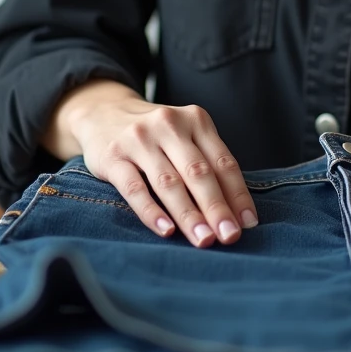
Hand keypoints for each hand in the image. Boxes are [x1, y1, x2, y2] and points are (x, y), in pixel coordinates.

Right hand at [46, 80, 257, 248]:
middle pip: (199, 172)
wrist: (101, 111)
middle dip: (217, 208)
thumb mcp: (184, 136)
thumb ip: (207, 164)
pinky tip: (166, 230)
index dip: (238, 194)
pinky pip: (135, 188)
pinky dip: (152, 212)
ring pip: (169, 182)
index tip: (248, 223)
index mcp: (196, 120)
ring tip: (204, 240)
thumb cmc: (155, 135)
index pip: (223, 162)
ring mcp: (139, 139)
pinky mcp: (112, 156)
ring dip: (189, 215)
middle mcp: (170, 125)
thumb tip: (236, 212)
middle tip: (230, 237)